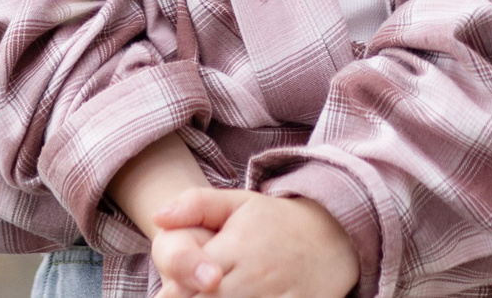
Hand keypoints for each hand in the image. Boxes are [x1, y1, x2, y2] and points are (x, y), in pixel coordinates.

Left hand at [154, 190, 356, 297]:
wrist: (332, 237)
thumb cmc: (275, 222)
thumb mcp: (238, 203)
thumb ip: (196, 205)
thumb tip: (158, 217)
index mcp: (238, 247)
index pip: (192, 277)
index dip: (177, 287)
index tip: (173, 288)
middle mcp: (256, 276)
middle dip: (194, 297)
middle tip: (189, 292)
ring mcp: (275, 297)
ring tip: (217, 291)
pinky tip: (237, 297)